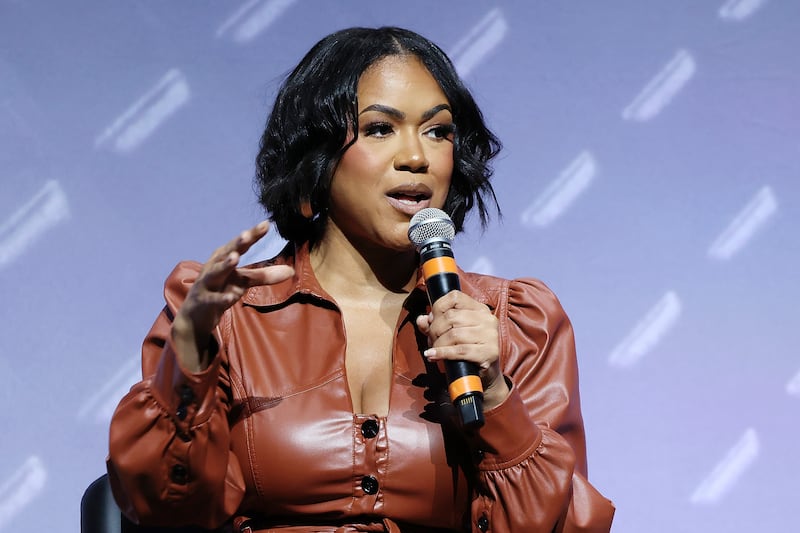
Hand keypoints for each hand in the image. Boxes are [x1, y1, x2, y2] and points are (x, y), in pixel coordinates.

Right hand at [172, 221, 293, 370]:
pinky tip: (231, 297)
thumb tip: (291, 271)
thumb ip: (264, 276)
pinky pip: (213, 299)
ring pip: (215, 273)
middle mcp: (214, 267)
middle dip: (236, 244)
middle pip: (226, 253)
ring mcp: (206, 284)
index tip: (267, 224)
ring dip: (225, 265)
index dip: (252, 234)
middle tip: (246, 234)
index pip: (240, 245)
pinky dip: (222, 298)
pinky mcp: (203, 301)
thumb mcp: (242, 282)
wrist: (195, 316)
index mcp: (224, 259)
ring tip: (235, 258)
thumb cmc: (220, 290)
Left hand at [415, 291, 509, 410]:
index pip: (455, 297)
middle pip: (451, 317)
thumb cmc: (465, 351)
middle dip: (435, 330)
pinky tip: (433, 355)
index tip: (431, 320)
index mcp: (480, 309)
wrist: (484, 375)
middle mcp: (488, 319)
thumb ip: (433, 325)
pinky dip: (442, 353)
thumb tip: (421, 320)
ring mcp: (491, 335)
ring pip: (454, 334)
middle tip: (431, 340)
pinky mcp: (489, 352)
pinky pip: (459, 350)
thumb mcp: (448, 334)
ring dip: (438, 343)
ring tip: (433, 349)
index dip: (438, 307)